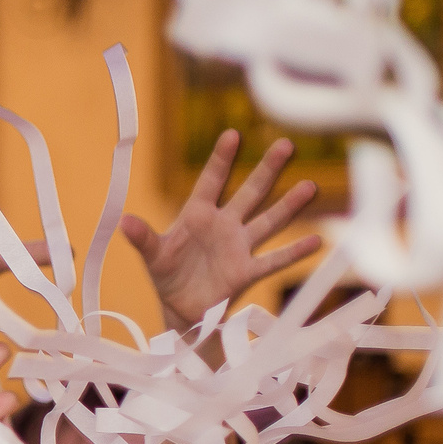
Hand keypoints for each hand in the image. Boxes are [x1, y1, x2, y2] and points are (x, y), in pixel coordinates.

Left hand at [121, 132, 321, 329]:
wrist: (180, 310)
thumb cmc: (167, 276)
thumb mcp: (153, 257)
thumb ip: (142, 239)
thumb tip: (124, 222)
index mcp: (197, 216)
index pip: (211, 181)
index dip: (221, 159)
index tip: (233, 133)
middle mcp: (224, 225)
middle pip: (250, 193)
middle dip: (267, 170)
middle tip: (286, 144)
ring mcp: (239, 247)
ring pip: (268, 221)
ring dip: (288, 206)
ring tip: (310, 186)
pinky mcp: (246, 271)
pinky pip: (273, 260)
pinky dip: (293, 252)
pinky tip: (317, 241)